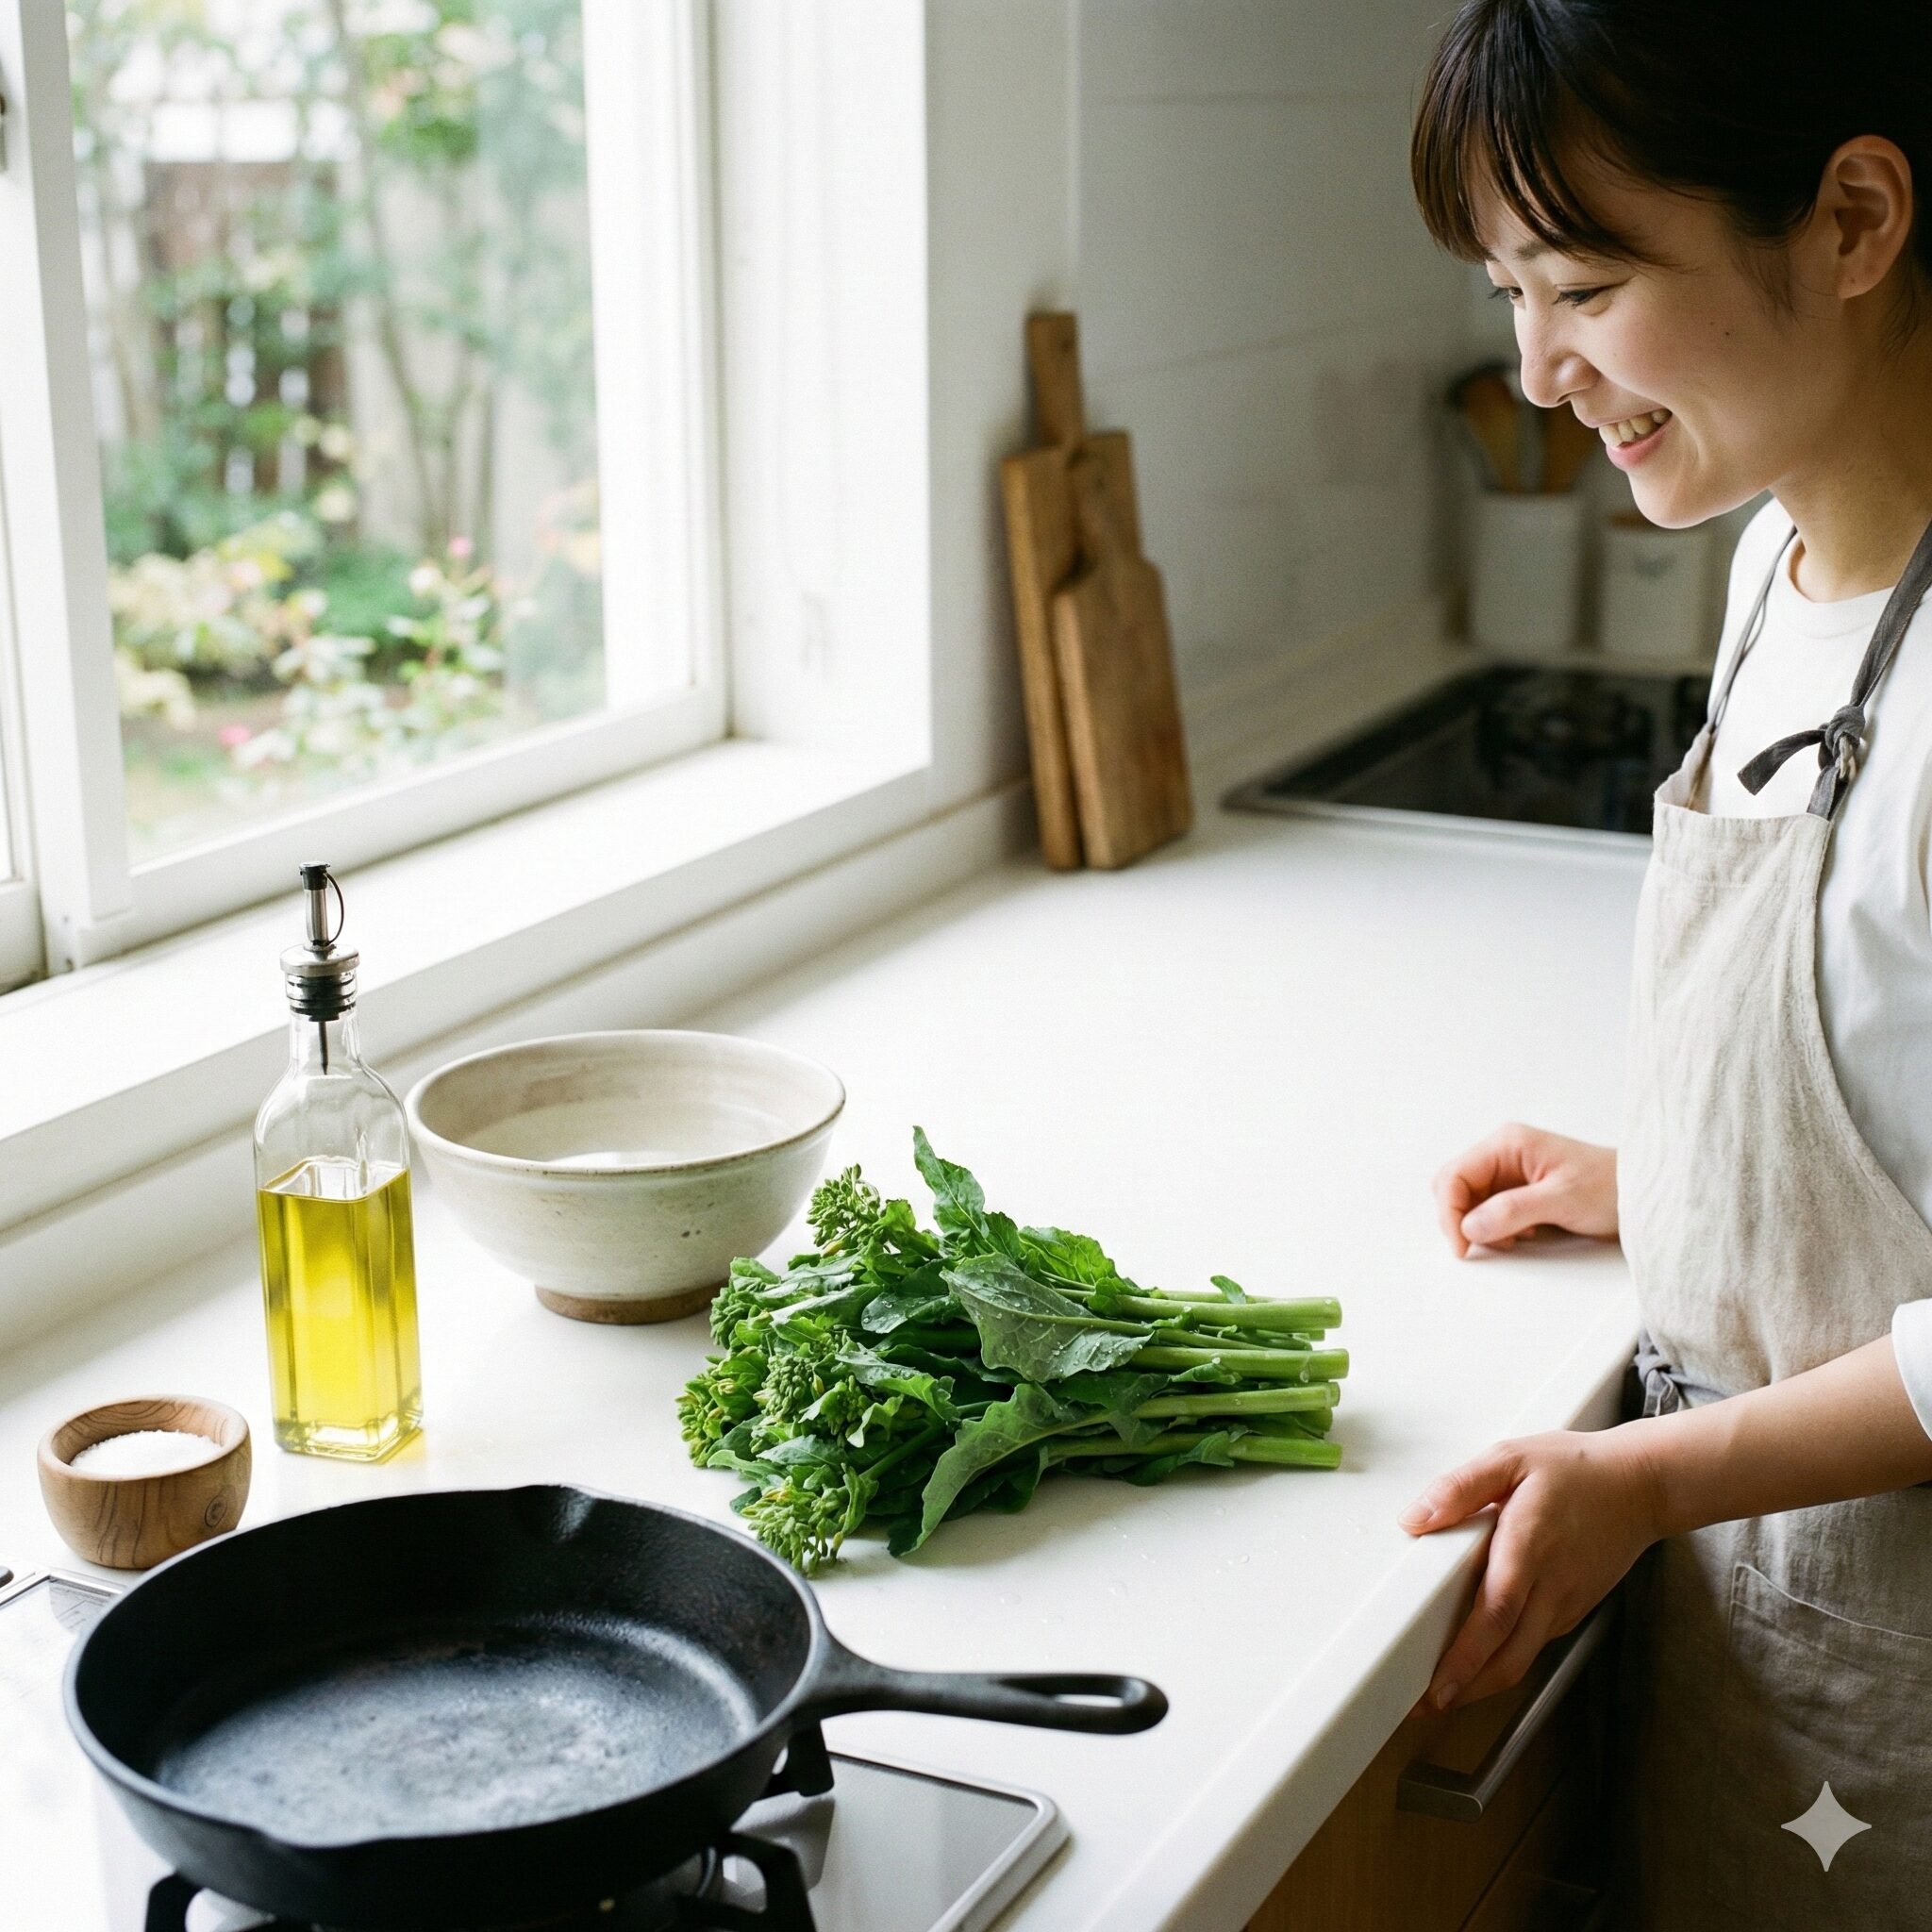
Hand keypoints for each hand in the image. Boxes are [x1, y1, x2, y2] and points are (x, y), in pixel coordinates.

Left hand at [1398, 1426, 1660, 1708]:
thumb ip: (1460, 1487)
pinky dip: (1506, 1659)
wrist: (1641, 1485)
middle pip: (1508, 1657)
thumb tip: (1416, 1517)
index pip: (1494, 1616)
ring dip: (1483, 1682)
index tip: (1437, 1688)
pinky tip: (1481, 1657)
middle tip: (1424, 1705)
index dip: (1465, 1659)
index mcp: (1529, 1548)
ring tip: (1442, 1690)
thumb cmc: (1576, 1469)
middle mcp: (1550, 1586)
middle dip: (1465, 1690)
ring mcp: (1566, 1602)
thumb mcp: (1511, 1458)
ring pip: (1523, 1659)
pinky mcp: (1574, 1608)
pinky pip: (1536, 1642)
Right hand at [1433, 1123, 1617, 1257]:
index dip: (1450, 1212)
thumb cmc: (1609, 1187)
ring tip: (1520, 1237)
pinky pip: (1489, 1212)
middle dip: (1463, 1219)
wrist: (1640, 1194)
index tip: (1462, 1246)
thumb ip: (1512, 1211)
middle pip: (1455, 1187)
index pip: (1454, 1176)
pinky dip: (1499, 1229)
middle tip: (1485, 1245)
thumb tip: (1469, 1227)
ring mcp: (1509, 1172)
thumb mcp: (1561, 1199)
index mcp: (1506, 1144)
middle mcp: (1502, 1154)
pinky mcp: (1517, 1191)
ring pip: (1470, 1203)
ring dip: (1484, 1227)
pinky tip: (1527, 1233)